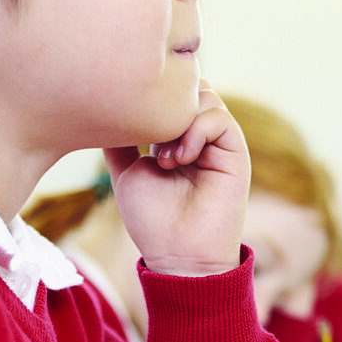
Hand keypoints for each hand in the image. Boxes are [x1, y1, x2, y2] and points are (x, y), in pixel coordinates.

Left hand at [104, 82, 248, 276]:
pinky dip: (195, 131)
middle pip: (191, 87)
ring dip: (179, 121)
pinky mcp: (236, 153)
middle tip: (149, 142)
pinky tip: (180, 159)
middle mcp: (202, 136)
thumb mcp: (127, 171)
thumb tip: (104, 110)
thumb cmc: (153, 221)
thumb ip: (120, 142)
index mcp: (179, 138)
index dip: (154, 99)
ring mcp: (220, 143)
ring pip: (206, 97)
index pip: (173, 94)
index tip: (133, 126)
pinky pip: (219, 118)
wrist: (178, 254)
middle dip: (168, 106)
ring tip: (165, 158)